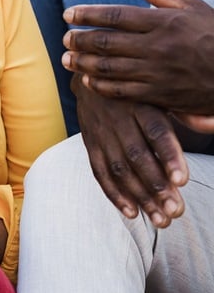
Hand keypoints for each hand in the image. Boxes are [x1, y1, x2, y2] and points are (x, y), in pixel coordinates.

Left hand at [63, 0, 213, 117]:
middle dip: (80, 39)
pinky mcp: (162, 95)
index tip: (68, 13)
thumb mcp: (192, 6)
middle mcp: (158, 47)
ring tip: (68, 58)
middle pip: (107, 42)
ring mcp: (159, 73)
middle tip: (64, 37)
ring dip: (84, 63)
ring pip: (110, 68)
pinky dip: (102, 86)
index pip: (115, 15)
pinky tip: (88, 80)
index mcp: (164, 22)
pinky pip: (124, 92)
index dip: (87, 14)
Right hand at [72, 76, 186, 227]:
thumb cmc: (138, 89)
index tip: (182, 180)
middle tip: (176, 211)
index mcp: (142, 105)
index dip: (169, 156)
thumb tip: (209, 123)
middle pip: (136, 155)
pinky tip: (131, 212)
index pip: (156, 132)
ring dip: (139, 196)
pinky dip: (114, 194)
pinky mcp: (90, 143)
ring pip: (119, 168)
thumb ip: (184, 110)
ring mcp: (101, 132)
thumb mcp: (161, 92)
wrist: (92, 73)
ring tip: (161, 219)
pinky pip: (99, 171)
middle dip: (156, 186)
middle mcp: (119, 119)